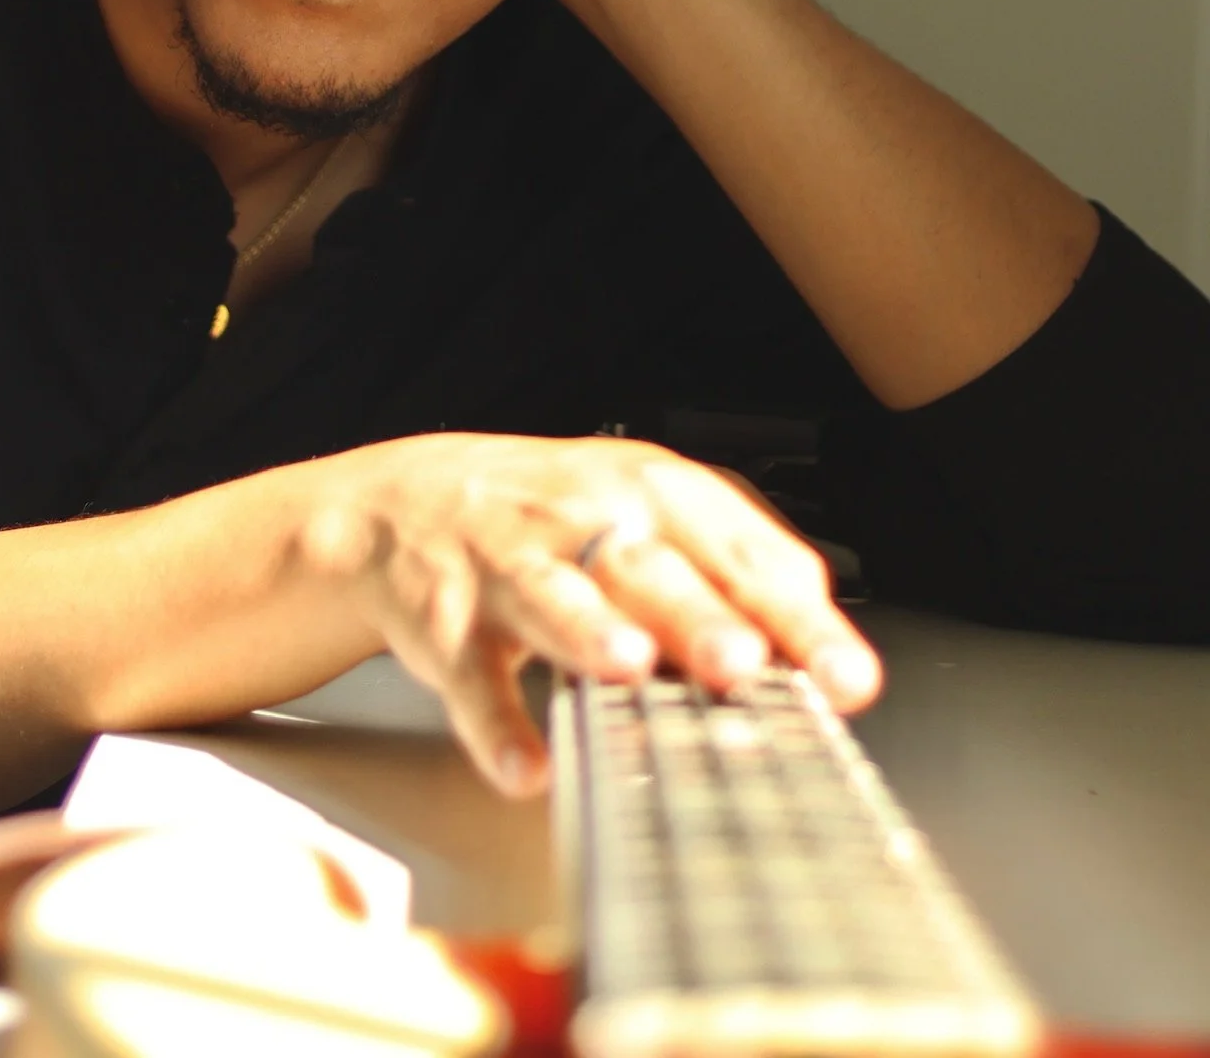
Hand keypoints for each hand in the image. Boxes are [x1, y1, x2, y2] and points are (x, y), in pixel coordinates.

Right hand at [299, 432, 880, 797]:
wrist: (411, 503)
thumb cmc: (560, 521)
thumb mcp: (650, 514)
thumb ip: (736, 575)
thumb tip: (826, 653)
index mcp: (654, 491)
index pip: (739, 550)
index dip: (797, 617)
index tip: (847, 680)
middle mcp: (585, 517)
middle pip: (648, 566)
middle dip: (696, 614)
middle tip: (742, 663)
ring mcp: (510, 564)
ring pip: (553, 594)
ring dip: (590, 631)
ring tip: (629, 669)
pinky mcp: (448, 620)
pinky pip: (471, 674)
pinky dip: (495, 724)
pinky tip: (525, 767)